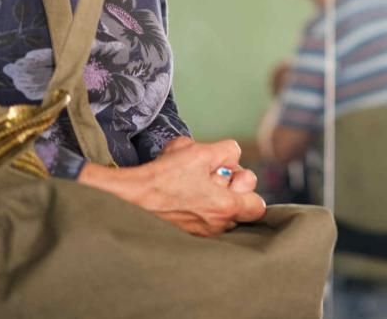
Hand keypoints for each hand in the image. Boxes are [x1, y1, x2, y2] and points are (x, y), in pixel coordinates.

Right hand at [78, 137, 265, 236]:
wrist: (129, 198)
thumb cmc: (163, 176)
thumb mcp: (198, 151)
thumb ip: (226, 151)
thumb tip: (234, 156)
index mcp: (224, 207)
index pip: (257, 207)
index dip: (247, 189)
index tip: (232, 177)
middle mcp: (216, 226)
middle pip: (241, 210)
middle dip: (233, 191)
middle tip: (213, 178)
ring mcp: (201, 234)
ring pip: (223, 216)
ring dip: (216, 201)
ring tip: (196, 188)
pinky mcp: (187, 236)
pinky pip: (204, 223)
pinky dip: (200, 211)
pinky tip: (185, 198)